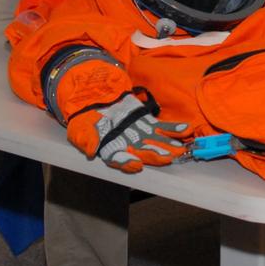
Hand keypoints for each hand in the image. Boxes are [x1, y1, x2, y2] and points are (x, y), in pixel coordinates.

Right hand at [68, 91, 188, 172]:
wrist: (96, 101)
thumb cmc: (85, 119)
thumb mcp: (79, 129)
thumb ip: (84, 140)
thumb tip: (89, 150)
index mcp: (110, 149)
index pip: (118, 159)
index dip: (127, 163)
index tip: (136, 164)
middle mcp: (128, 145)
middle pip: (142, 152)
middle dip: (156, 155)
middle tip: (168, 158)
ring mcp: (140, 135)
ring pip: (156, 142)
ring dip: (169, 145)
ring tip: (181, 149)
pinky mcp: (148, 123)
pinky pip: (162, 127)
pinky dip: (174, 128)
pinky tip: (185, 129)